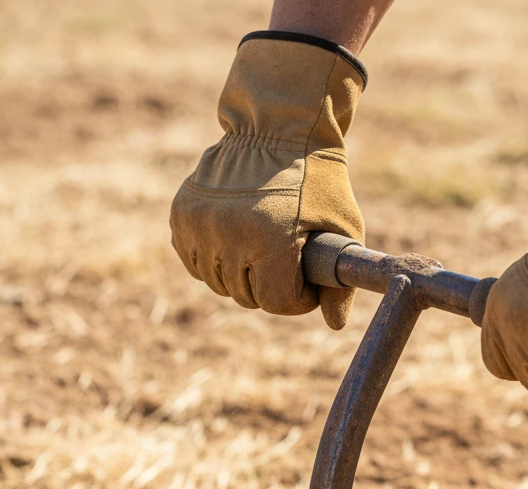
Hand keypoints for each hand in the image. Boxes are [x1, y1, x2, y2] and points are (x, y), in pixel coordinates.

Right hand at [170, 32, 365, 329]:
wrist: (276, 125)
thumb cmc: (318, 179)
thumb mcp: (344, 227)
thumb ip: (341, 282)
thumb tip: (334, 325)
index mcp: (271, 240)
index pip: (275, 302)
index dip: (296, 298)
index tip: (306, 281)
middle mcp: (230, 233)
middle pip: (246, 296)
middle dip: (269, 287)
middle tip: (285, 263)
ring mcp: (202, 223)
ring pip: (217, 283)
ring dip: (240, 276)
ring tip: (260, 252)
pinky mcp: (183, 213)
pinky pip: (194, 261)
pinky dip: (213, 261)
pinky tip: (234, 244)